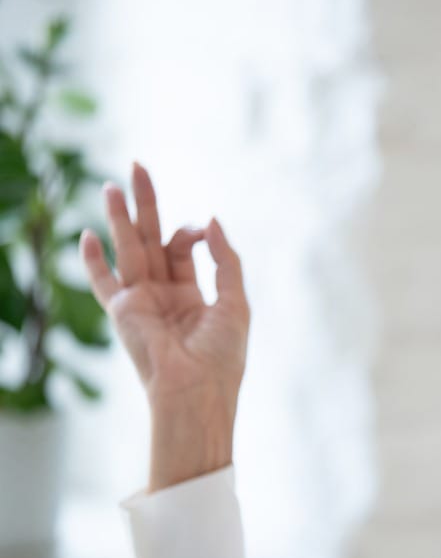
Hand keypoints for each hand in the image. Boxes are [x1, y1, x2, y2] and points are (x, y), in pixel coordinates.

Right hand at [79, 162, 250, 490]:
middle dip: (146, 204)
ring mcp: (141, 302)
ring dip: (120, 218)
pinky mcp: (123, 311)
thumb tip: (212, 218)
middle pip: (151, 239)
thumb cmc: (223, 355)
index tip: (204, 232)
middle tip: (137, 166)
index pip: (184, 249)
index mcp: (191, 295)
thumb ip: (226, 260)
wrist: (197, 391)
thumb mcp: (236, 302)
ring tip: (112, 185)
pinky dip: (92, 261)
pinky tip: (86, 236)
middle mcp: (162, 295)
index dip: (194, 232)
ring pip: (128, 250)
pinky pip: (103, 283)